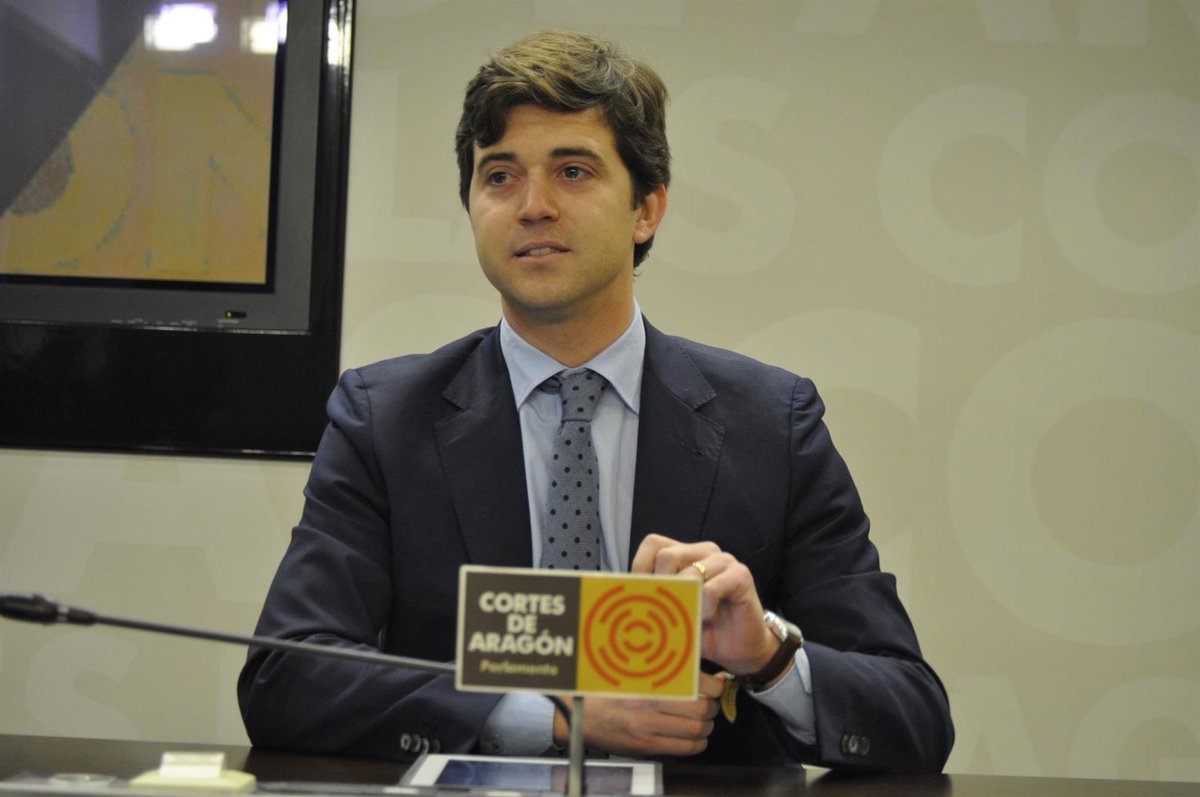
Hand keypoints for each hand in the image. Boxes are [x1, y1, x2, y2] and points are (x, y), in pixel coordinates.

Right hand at [552, 672, 724, 756]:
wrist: (578, 714)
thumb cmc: (604, 690)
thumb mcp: (632, 672)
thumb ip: (662, 673)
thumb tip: (698, 673)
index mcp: (646, 682)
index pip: (696, 685)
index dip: (713, 686)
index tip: (715, 685)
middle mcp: (647, 707)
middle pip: (701, 708)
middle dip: (712, 705)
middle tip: (710, 701)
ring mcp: (647, 730)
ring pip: (697, 730)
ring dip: (707, 725)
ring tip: (703, 718)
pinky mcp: (645, 747)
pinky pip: (685, 748)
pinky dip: (697, 742)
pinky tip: (694, 736)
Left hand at [631, 534, 780, 675]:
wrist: (740, 648)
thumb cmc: (704, 629)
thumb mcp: (671, 615)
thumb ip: (653, 602)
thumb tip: (623, 602)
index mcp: (684, 555)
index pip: (653, 545)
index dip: (641, 569)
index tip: (638, 597)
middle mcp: (702, 552)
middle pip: (666, 555)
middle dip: (660, 588)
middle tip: (665, 612)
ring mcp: (723, 560)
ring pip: (689, 571)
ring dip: (684, 601)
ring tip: (689, 618)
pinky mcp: (740, 575)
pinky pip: (712, 587)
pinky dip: (705, 606)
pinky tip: (708, 617)